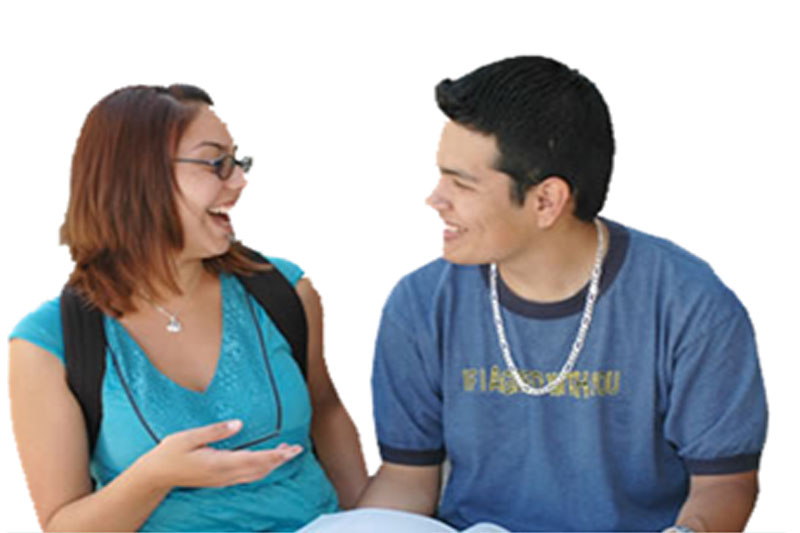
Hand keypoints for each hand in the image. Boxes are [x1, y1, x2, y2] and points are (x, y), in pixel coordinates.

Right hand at [136, 419, 301, 489]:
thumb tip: (239, 424)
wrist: (156, 476)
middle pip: (260, 469)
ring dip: (272, 464)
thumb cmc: (169, 454)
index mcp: (219, 463)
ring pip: (255, 474)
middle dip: (280, 460)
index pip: (255, 460)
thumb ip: (215, 431)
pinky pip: (247, 476)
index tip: (291, 450)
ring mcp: (223, 479)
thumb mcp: (189, 437)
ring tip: (286, 452)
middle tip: (297, 449)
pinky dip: (261, 468)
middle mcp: (224, 475)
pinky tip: (266, 461)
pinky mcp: (220, 480)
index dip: (275, 456)